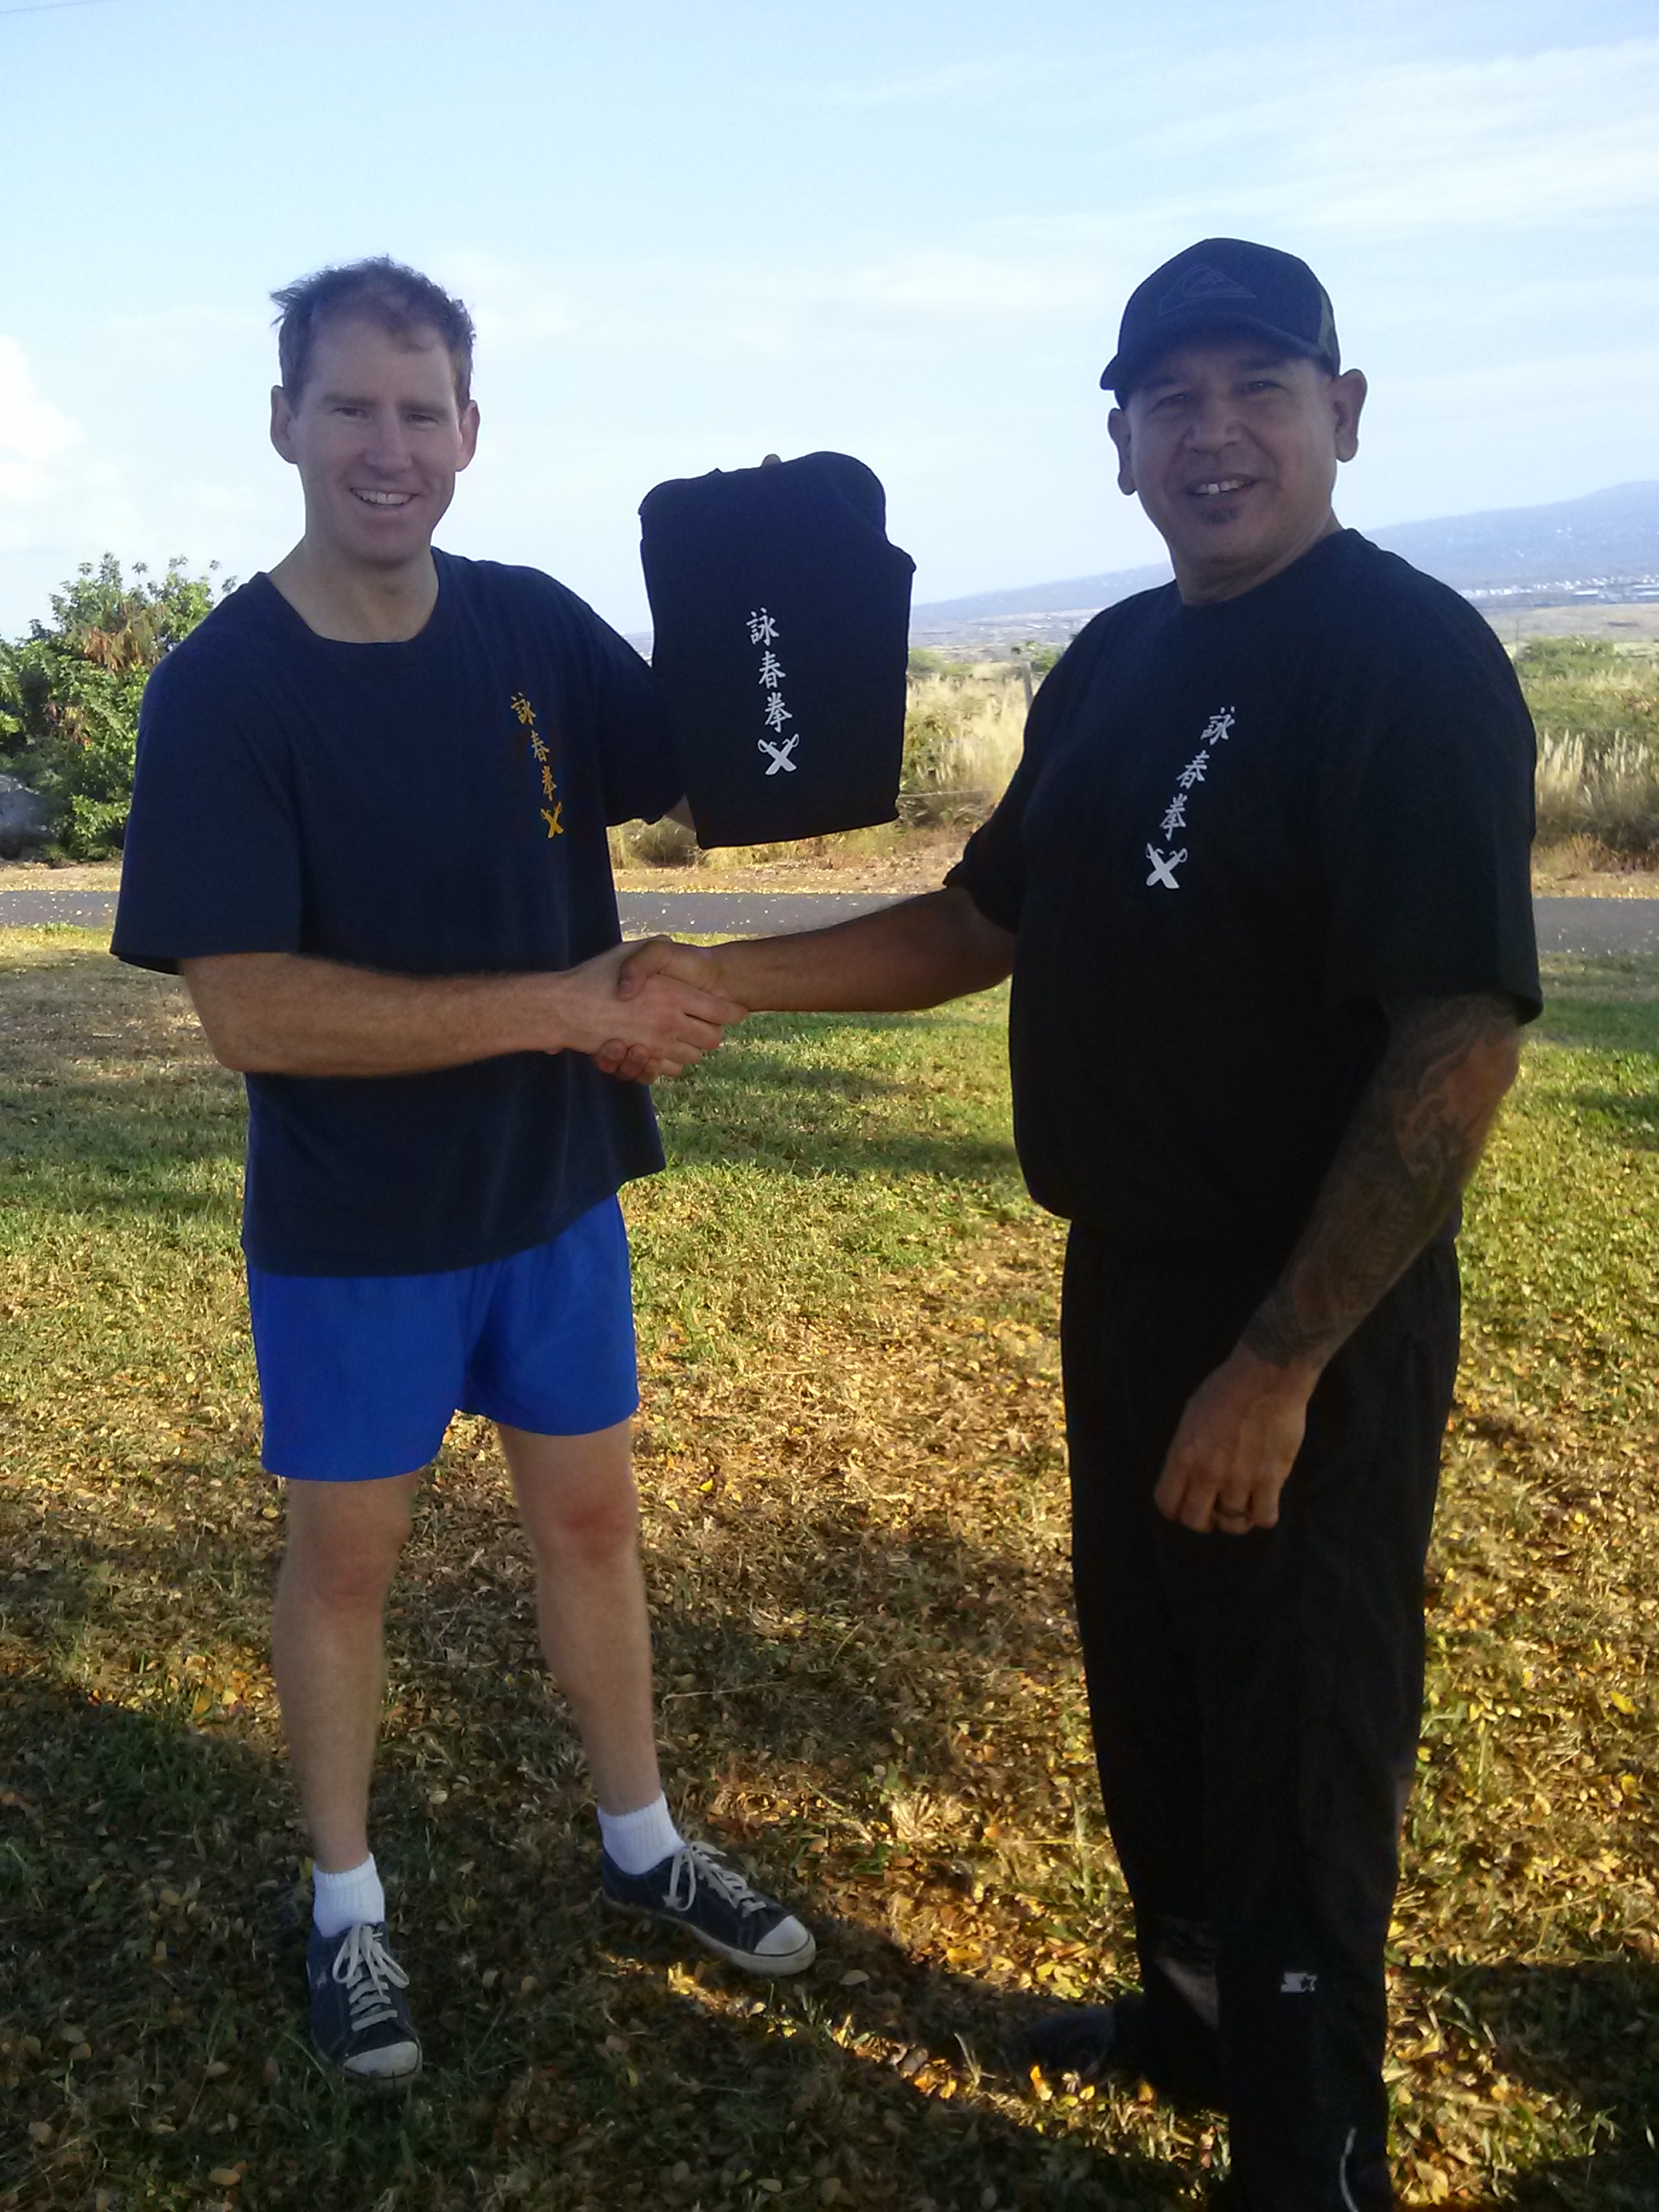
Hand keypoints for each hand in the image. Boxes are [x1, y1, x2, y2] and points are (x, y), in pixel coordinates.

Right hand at [553, 942, 744, 1083]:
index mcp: (674, 994)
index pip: (723, 1012)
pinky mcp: (641, 1062)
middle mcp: (670, 1023)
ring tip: (674, 1034)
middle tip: (700, 1022)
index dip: (732, 1012)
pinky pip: (668, 1070)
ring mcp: (656, 1046)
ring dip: (688, 1049)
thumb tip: (672, 943)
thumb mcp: (630, 949)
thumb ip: (656, 948)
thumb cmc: (595, 976)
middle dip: (711, 1033)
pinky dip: (666, 1063)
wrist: (563, 1008)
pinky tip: (655, 1049)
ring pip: (693, 1057)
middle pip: (713, 1040)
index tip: (734, 1012)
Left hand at [1153, 1344, 1317, 1534]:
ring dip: (1235, 1517)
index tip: (1185, 1506)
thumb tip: (1187, 1475)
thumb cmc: (1226, 1389)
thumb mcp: (1191, 1416)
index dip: (1175, 1510)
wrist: (1267, 1378)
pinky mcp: (1271, 1480)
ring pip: (1232, 1524)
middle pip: (1196, 1521)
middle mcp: (1208, 1474)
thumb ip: (1186, 1450)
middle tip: (1213, 1510)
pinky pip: (1265, 1518)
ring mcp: (1241, 1480)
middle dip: (1202, 1520)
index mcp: (1183, 1456)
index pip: (1167, 1504)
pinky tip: (1263, 1501)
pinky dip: (1263, 1515)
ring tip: (1241, 1503)